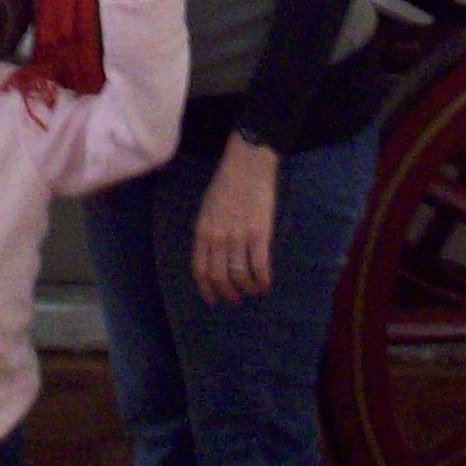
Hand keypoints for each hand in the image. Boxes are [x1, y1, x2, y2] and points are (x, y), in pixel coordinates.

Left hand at [193, 134, 278, 303]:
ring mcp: (238, 237)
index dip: (206, 289)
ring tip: (252, 290)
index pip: (200, 269)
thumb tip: (214, 257)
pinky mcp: (259, 234)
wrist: (247, 165)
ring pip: (240, 275)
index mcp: (202, 231)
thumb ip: (208, 233)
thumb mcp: (207, 210)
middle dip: (227, 292)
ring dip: (247, 289)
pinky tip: (265, 284)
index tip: (214, 299)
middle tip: (235, 298)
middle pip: (219, 276)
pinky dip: (263, 280)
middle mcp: (217, 238)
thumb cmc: (227, 184)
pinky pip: (260, 267)